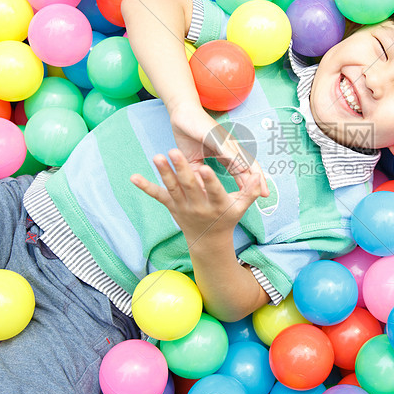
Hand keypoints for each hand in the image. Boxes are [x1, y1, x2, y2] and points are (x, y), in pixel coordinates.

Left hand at [131, 149, 262, 243]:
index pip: (214, 191)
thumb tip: (259, 179)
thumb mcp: (240, 207)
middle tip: (174, 152)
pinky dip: (145, 187)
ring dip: (164, 172)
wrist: (208, 242)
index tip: (204, 168)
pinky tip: (133, 177)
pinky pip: (158, 196)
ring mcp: (183, 207)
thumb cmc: (227, 219)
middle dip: (181, 169)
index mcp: (217, 205)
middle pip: (189, 186)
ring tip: (157, 157)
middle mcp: (199, 206)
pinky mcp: (172, 207)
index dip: (209, 181)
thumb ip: (250, 192)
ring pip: (172, 188)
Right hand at [169, 103, 268, 196]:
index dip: (248, 184)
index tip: (257, 196)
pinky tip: (241, 169)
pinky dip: (235, 159)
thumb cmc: (190, 134)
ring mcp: (224, 141)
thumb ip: (200, 174)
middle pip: (248, 165)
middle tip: (265, 194)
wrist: (182, 113)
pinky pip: (227, 149)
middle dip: (257, 181)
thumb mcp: (195, 161)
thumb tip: (202, 191)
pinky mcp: (216, 135)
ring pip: (242, 158)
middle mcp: (229, 147)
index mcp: (225, 153)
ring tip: (258, 184)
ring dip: (251, 172)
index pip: (241, 171)